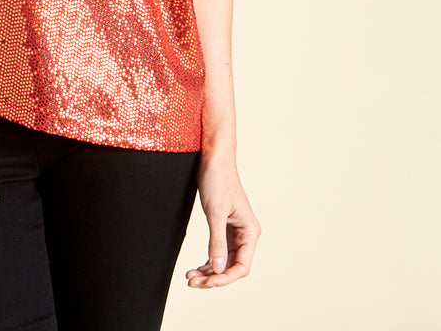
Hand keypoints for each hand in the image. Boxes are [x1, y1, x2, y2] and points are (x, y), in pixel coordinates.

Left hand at [185, 151, 260, 287]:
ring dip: (208, 271)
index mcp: (250, 232)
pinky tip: (195, 268)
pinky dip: (207, 261)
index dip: (225, 278)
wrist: (213, 158)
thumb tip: (217, 270)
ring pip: (223, 261)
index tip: (207, 283)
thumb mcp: (215, 213)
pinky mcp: (224, 227)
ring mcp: (235, 232)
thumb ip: (216, 242)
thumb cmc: (217, 180)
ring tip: (190, 277)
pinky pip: (218, 251)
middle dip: (213, 277)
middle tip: (191, 282)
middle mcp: (246, 234)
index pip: (241, 266)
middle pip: (232, 267)